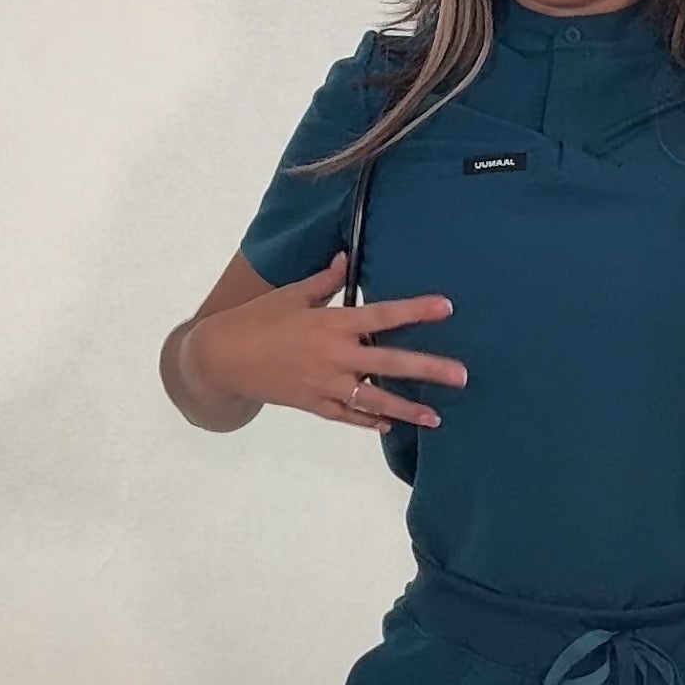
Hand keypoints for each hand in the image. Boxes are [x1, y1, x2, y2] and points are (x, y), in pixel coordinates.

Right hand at [187, 250, 468, 431]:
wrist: (222, 358)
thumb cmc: (257, 319)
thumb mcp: (291, 295)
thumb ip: (324, 282)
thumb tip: (346, 259)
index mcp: (332, 324)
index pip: (382, 315)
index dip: (415, 311)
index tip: (446, 308)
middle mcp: (335, 356)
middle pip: (390, 363)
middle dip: (428, 369)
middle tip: (461, 376)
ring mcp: (325, 385)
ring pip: (374, 399)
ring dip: (407, 409)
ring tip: (435, 418)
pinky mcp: (313, 405)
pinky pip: (347, 416)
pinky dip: (368, 421)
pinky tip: (388, 424)